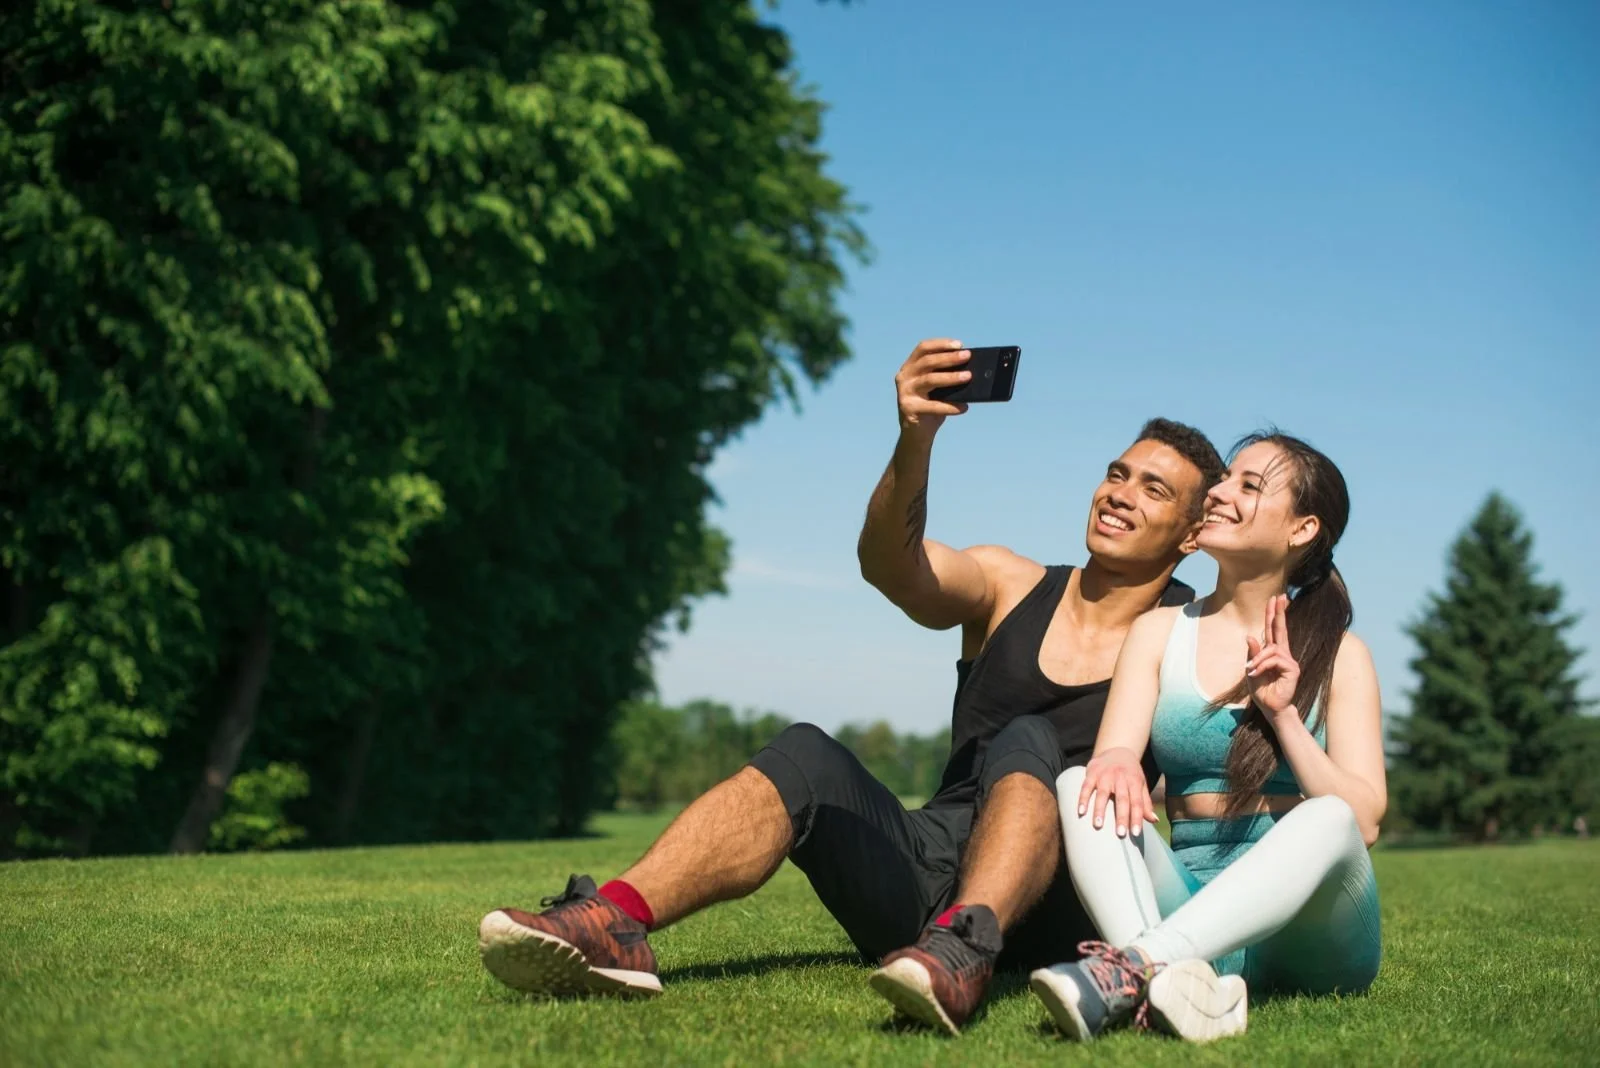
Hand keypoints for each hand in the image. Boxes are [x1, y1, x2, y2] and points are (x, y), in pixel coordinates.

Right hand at [895, 338, 971, 433]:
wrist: (917, 433)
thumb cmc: (930, 406)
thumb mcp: (937, 388)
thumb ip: (946, 375)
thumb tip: (970, 367)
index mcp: (910, 367)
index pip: (923, 348)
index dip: (940, 344)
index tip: (959, 344)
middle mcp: (904, 377)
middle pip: (927, 361)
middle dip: (949, 358)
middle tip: (967, 356)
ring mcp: (904, 392)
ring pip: (929, 379)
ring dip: (951, 377)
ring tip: (968, 377)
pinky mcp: (908, 409)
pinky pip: (932, 406)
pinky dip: (950, 406)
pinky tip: (963, 407)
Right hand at [1077, 747, 1157, 837]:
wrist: (1117, 750)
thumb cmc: (1130, 773)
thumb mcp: (1141, 784)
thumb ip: (1145, 802)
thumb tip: (1154, 820)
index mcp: (1135, 781)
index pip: (1137, 802)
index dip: (1137, 817)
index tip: (1135, 833)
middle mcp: (1120, 777)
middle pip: (1122, 799)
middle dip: (1121, 817)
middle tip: (1120, 834)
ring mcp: (1105, 774)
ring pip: (1102, 793)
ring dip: (1099, 809)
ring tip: (1098, 825)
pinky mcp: (1092, 772)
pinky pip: (1086, 786)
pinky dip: (1083, 798)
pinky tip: (1081, 811)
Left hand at [1246, 594, 1301, 721]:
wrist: (1270, 708)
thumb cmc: (1261, 690)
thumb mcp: (1251, 670)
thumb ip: (1252, 654)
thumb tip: (1249, 635)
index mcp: (1273, 653)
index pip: (1274, 630)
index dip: (1274, 615)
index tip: (1276, 599)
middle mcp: (1283, 654)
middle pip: (1280, 629)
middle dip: (1279, 612)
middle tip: (1279, 597)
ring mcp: (1289, 661)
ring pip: (1271, 649)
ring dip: (1258, 659)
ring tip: (1251, 670)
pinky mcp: (1293, 669)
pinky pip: (1274, 659)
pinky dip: (1262, 665)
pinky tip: (1257, 674)